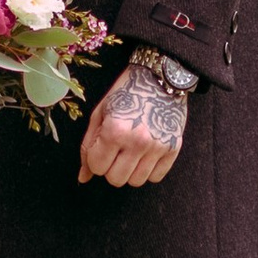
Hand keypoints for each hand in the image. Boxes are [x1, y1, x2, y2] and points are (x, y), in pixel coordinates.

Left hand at [79, 55, 189, 187]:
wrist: (158, 76)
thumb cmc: (124, 93)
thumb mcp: (100, 113)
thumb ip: (88, 146)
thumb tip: (83, 178)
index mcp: (115, 130)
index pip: (97, 167)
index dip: (96, 158)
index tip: (102, 146)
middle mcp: (138, 141)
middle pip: (116, 179)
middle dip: (111, 167)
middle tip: (116, 150)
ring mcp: (158, 146)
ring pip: (136, 181)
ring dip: (130, 170)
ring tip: (131, 151)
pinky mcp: (174, 148)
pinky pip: (156, 177)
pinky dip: (148, 170)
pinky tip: (145, 153)